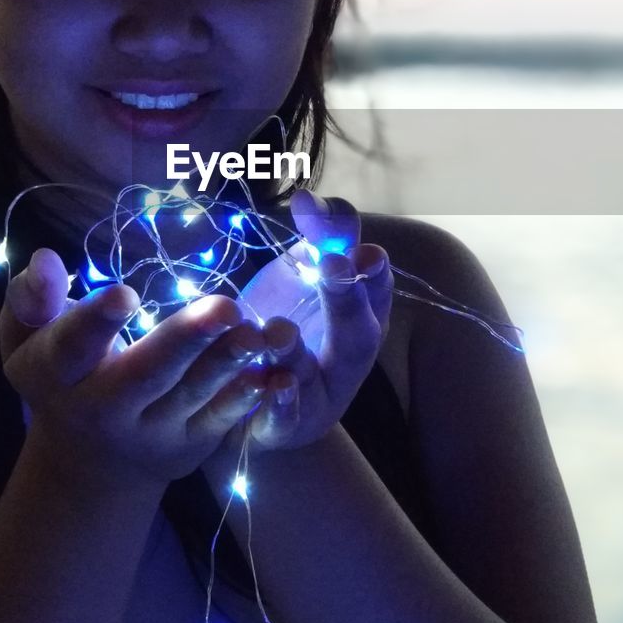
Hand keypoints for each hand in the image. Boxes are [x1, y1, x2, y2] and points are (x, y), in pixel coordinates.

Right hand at [0, 248, 269, 487]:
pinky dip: (243, 397)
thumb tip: (45, 258)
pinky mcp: (188, 445)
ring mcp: (149, 431)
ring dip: (226, 364)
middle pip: (146, 373)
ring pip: (190, 395)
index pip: (71, 347)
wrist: (90, 460)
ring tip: (257, 332)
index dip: (95, 322)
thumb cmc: (60, 375)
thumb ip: (32, 300)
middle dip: (186, 340)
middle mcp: (102, 409)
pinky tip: (268, 371)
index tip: (125, 293)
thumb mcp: (28, 341)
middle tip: (226, 306)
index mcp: (56, 376)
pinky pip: (218, 420)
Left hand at [231, 190, 392, 453]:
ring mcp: (319, 393)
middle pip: (358, 332)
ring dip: (298, 350)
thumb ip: (318, 235)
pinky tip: (273, 385)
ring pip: (315, 373)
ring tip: (279, 329)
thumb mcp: (304, 274)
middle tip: (333, 264)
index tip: (361, 247)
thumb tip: (306, 197)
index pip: (373, 286)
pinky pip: (286, 417)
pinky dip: (281, 403)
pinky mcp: (287, 425)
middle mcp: (349, 355)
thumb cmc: (288, 323)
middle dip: (347, 297)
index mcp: (361, 313)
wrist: (250, 401)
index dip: (369, 267)